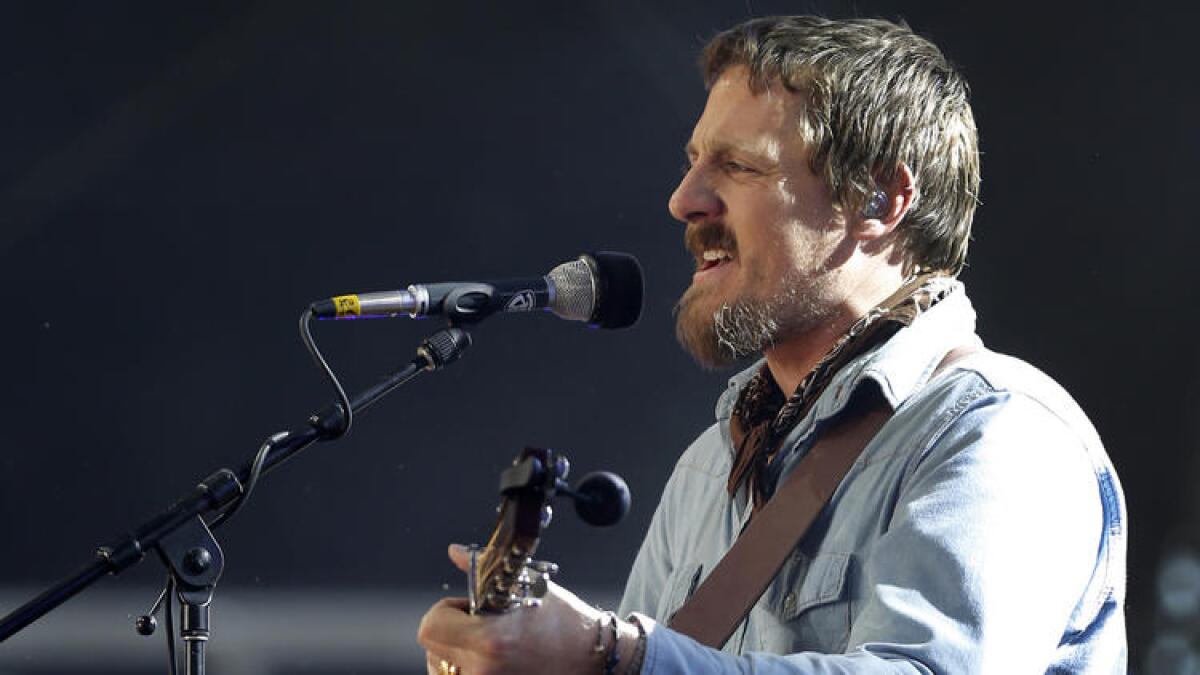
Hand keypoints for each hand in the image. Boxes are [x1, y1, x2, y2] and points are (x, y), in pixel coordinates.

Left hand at [418, 544, 622, 674]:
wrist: (594, 659)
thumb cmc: (565, 625)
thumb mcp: (526, 587)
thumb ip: (482, 571)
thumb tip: (456, 552)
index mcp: (489, 642)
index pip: (430, 626)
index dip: (446, 611)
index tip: (468, 608)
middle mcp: (483, 671)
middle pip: (432, 648)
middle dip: (450, 630)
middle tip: (481, 624)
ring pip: (441, 667)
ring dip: (455, 652)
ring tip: (491, 644)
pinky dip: (467, 668)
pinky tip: (494, 660)